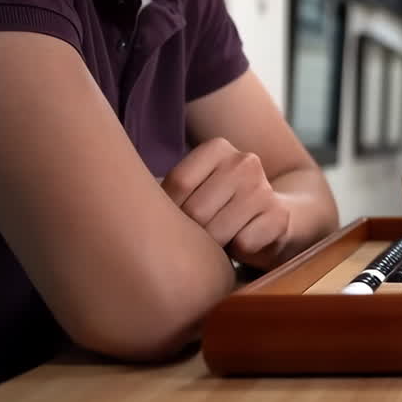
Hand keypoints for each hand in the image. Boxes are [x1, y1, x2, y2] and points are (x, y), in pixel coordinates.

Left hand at [161, 137, 291, 269]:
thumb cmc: (222, 207)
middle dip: (192, 233)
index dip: (169, 211)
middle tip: (199, 236)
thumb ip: (167, 189)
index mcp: (218, 148)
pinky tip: (242, 246)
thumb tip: (123, 204)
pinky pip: (243, 244)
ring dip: (214, 246)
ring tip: (219, 241)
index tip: (175, 220)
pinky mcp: (279, 217)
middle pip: (195, 210)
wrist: (278, 218)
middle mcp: (244, 162)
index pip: (178, 183)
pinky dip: (237, 253)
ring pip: (217, 231)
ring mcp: (264, 189)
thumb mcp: (198, 188)